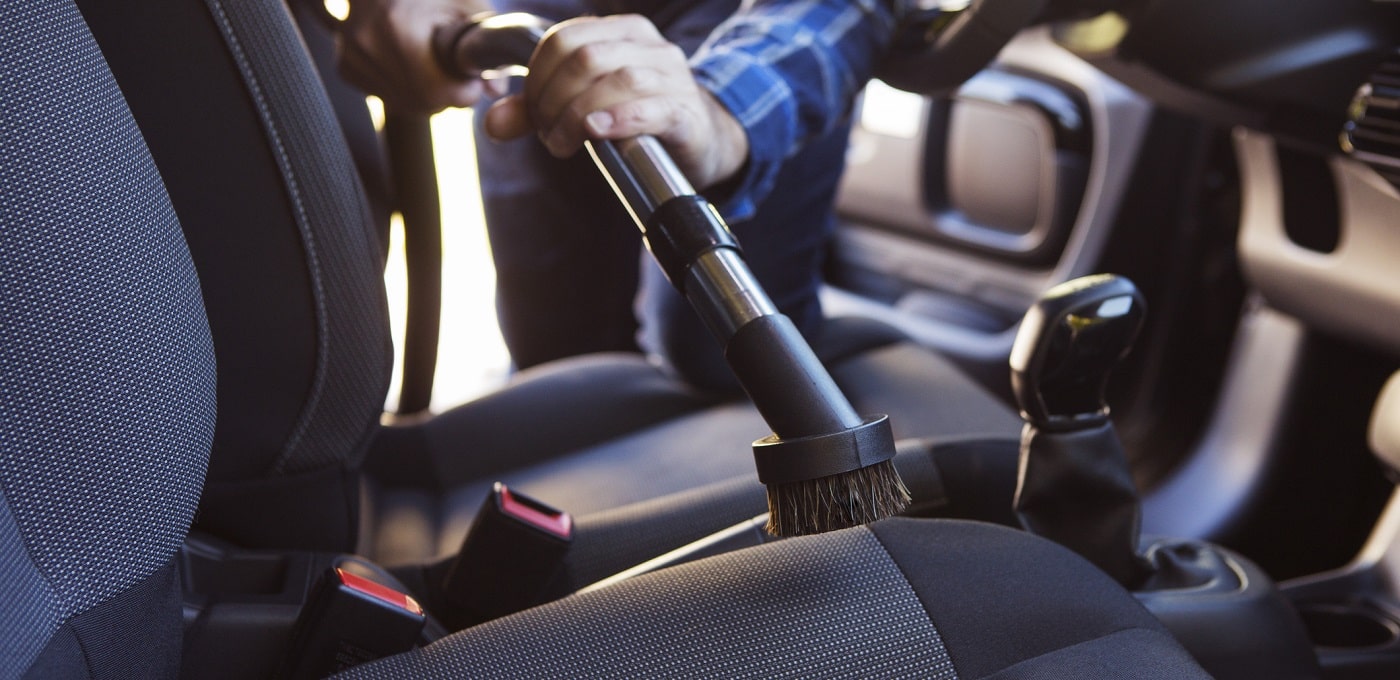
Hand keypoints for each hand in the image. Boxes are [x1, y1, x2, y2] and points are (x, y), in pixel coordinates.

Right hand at [336, 0, 491, 113]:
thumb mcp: (467, 6)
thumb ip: (487, 47)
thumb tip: (495, 89)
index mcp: (396, 26)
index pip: (434, 94)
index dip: (462, 91)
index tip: (471, 77)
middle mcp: (365, 43)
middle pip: (420, 103)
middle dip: (446, 93)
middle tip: (454, 66)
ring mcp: (350, 55)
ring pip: (404, 104)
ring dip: (427, 92)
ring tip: (432, 57)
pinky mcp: (345, 65)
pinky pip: (388, 96)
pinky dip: (406, 87)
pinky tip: (410, 60)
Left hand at [482, 15, 748, 190]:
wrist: (701, 140)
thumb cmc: (638, 118)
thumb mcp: (584, 106)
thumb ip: (537, 112)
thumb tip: (493, 124)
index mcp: (622, 32)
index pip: (563, 39)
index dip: (536, 77)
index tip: (532, 113)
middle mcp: (650, 46)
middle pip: (585, 59)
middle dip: (553, 100)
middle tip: (548, 135)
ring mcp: (672, 78)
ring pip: (615, 81)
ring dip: (577, 116)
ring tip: (564, 144)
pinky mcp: (685, 113)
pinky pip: (650, 108)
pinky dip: (618, 118)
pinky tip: (597, 131)